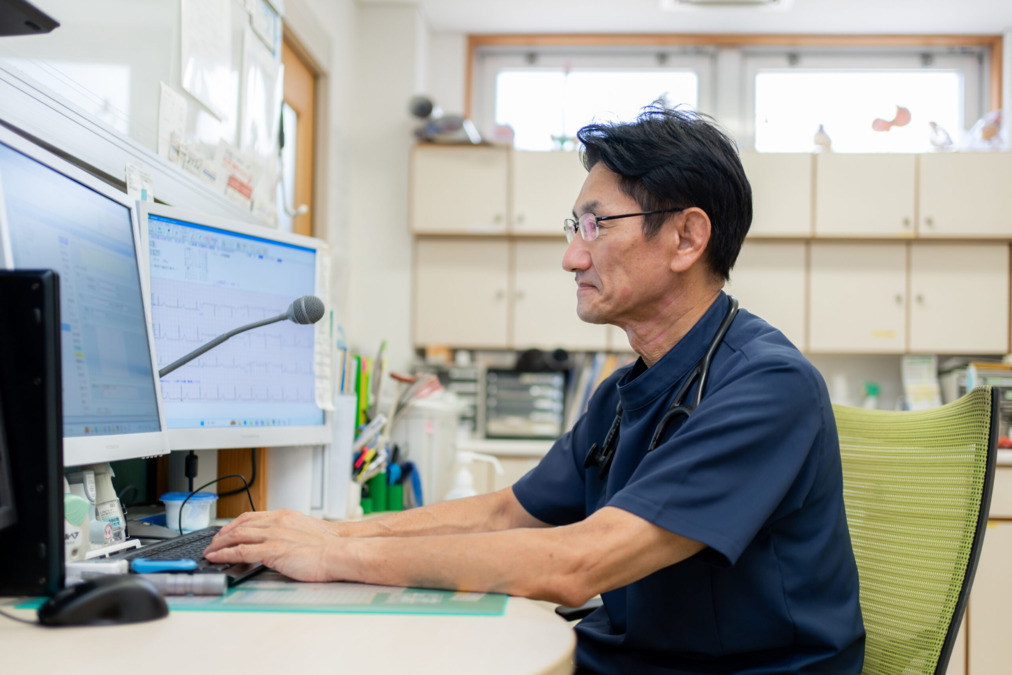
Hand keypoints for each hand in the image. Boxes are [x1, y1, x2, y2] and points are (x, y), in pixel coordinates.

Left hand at [204, 509, 344, 581]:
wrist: (339, 551)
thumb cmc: (329, 545)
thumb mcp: (306, 531)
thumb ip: (289, 533)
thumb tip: (282, 542)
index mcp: (284, 516)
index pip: (251, 516)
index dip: (234, 524)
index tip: (225, 531)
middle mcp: (276, 522)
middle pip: (240, 525)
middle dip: (222, 535)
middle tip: (212, 543)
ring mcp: (274, 535)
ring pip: (237, 536)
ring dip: (219, 544)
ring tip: (210, 552)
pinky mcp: (272, 551)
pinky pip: (241, 551)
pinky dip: (225, 554)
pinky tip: (216, 558)